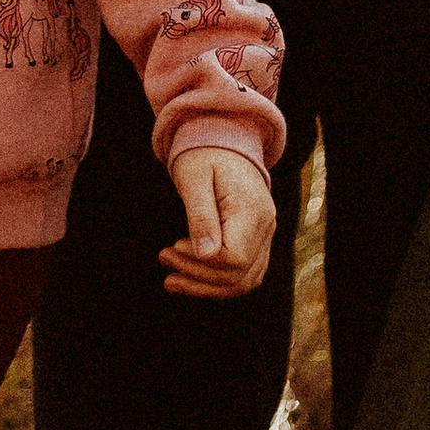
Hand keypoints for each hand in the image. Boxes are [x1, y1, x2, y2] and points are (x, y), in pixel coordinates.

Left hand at [162, 145, 275, 298]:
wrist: (224, 143)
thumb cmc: (204, 156)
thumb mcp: (194, 178)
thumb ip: (200, 216)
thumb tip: (205, 255)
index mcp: (252, 210)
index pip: (234, 258)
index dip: (202, 262)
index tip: (174, 245)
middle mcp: (266, 227)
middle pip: (238, 275)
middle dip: (196, 275)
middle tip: (163, 257)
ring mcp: (265, 236)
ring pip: (243, 281)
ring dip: (205, 287)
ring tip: (170, 279)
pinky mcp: (257, 242)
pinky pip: (243, 275)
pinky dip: (216, 283)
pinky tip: (189, 278)